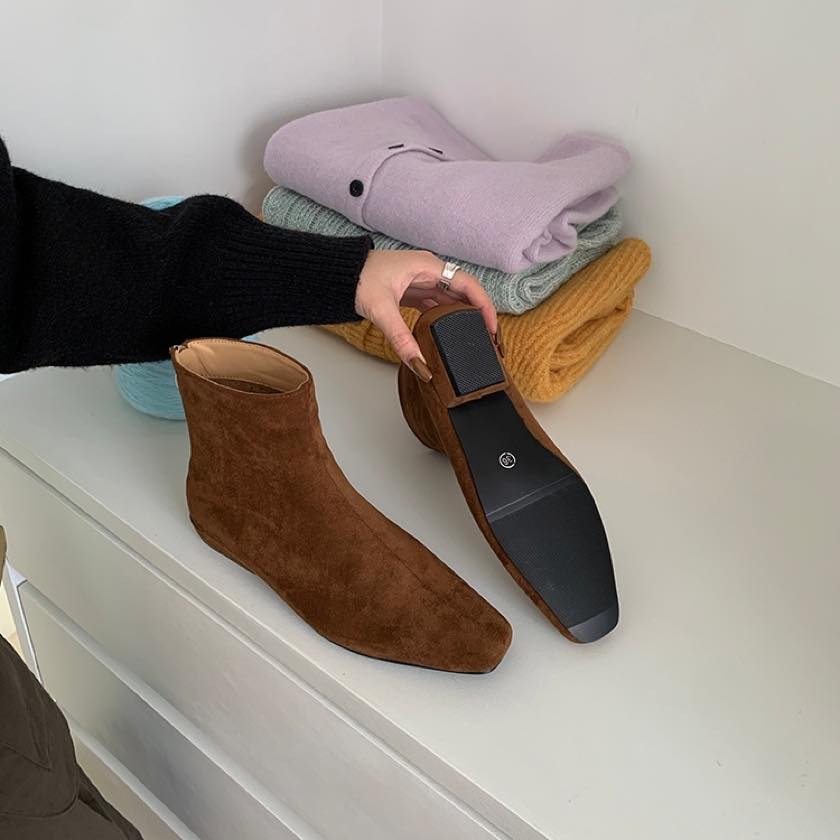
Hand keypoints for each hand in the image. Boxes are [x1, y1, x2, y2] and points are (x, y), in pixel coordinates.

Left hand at [355, 250, 496, 369]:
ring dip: (465, 318)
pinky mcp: (415, 290)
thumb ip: (401, 339)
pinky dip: (448, 319)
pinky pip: (439, 304)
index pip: (468, 285)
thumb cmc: (358, 279)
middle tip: (490, 341)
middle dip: (479, 316)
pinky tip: (452, 335)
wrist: (338, 273)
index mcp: (428, 267)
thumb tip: (419, 364)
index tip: (492, 328)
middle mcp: (430, 271)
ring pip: (453, 300)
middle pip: (465, 293)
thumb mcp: (382, 310)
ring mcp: (423, 280)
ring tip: (476, 340)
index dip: (485, 306)